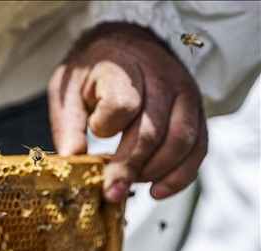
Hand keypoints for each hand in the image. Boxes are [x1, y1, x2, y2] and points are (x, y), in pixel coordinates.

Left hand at [48, 22, 206, 202]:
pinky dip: (181, 175)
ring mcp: (184, 94)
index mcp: (123, 69)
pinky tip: (158, 191)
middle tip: (110, 192)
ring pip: (180, 142)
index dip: (106, 127)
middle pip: (152, 131)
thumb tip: (69, 161)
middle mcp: (161, 79)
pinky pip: (198, 148)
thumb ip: (67, 125)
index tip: (94, 133)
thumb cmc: (92, 73)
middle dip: (130, 167)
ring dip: (155, 173)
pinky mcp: (197, 111)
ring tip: (129, 187)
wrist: (125, 44)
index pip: (123, 104)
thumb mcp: (68, 91)